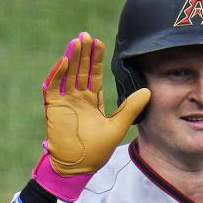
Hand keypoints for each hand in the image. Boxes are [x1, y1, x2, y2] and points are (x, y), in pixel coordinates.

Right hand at [33, 32, 150, 200]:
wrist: (78, 167)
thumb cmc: (96, 150)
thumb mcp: (117, 126)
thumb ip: (130, 108)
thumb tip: (148, 91)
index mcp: (92, 101)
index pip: (93, 75)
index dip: (95, 59)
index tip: (99, 43)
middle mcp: (77, 98)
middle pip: (80, 70)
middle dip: (83, 53)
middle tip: (87, 36)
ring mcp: (65, 102)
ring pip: (67, 75)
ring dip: (71, 59)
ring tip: (77, 42)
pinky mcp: (54, 108)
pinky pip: (54, 88)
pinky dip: (58, 75)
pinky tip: (64, 62)